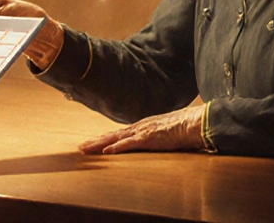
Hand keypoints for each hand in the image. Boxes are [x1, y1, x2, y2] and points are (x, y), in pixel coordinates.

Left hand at [78, 105, 204, 154]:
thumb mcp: (164, 132)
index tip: (91, 143)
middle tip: (80, 148)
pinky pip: (129, 144)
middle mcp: (138, 127)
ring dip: (99, 144)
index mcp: (141, 126)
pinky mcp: (149, 138)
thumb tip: (153, 141)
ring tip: (85, 149)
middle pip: (112, 135)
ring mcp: (142, 132)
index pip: (118, 134)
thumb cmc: (182, 127)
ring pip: (115, 139)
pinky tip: (106, 152)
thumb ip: (155, 136)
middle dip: (95, 141)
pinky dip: (116, 148)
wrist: (193, 122)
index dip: (104, 139)